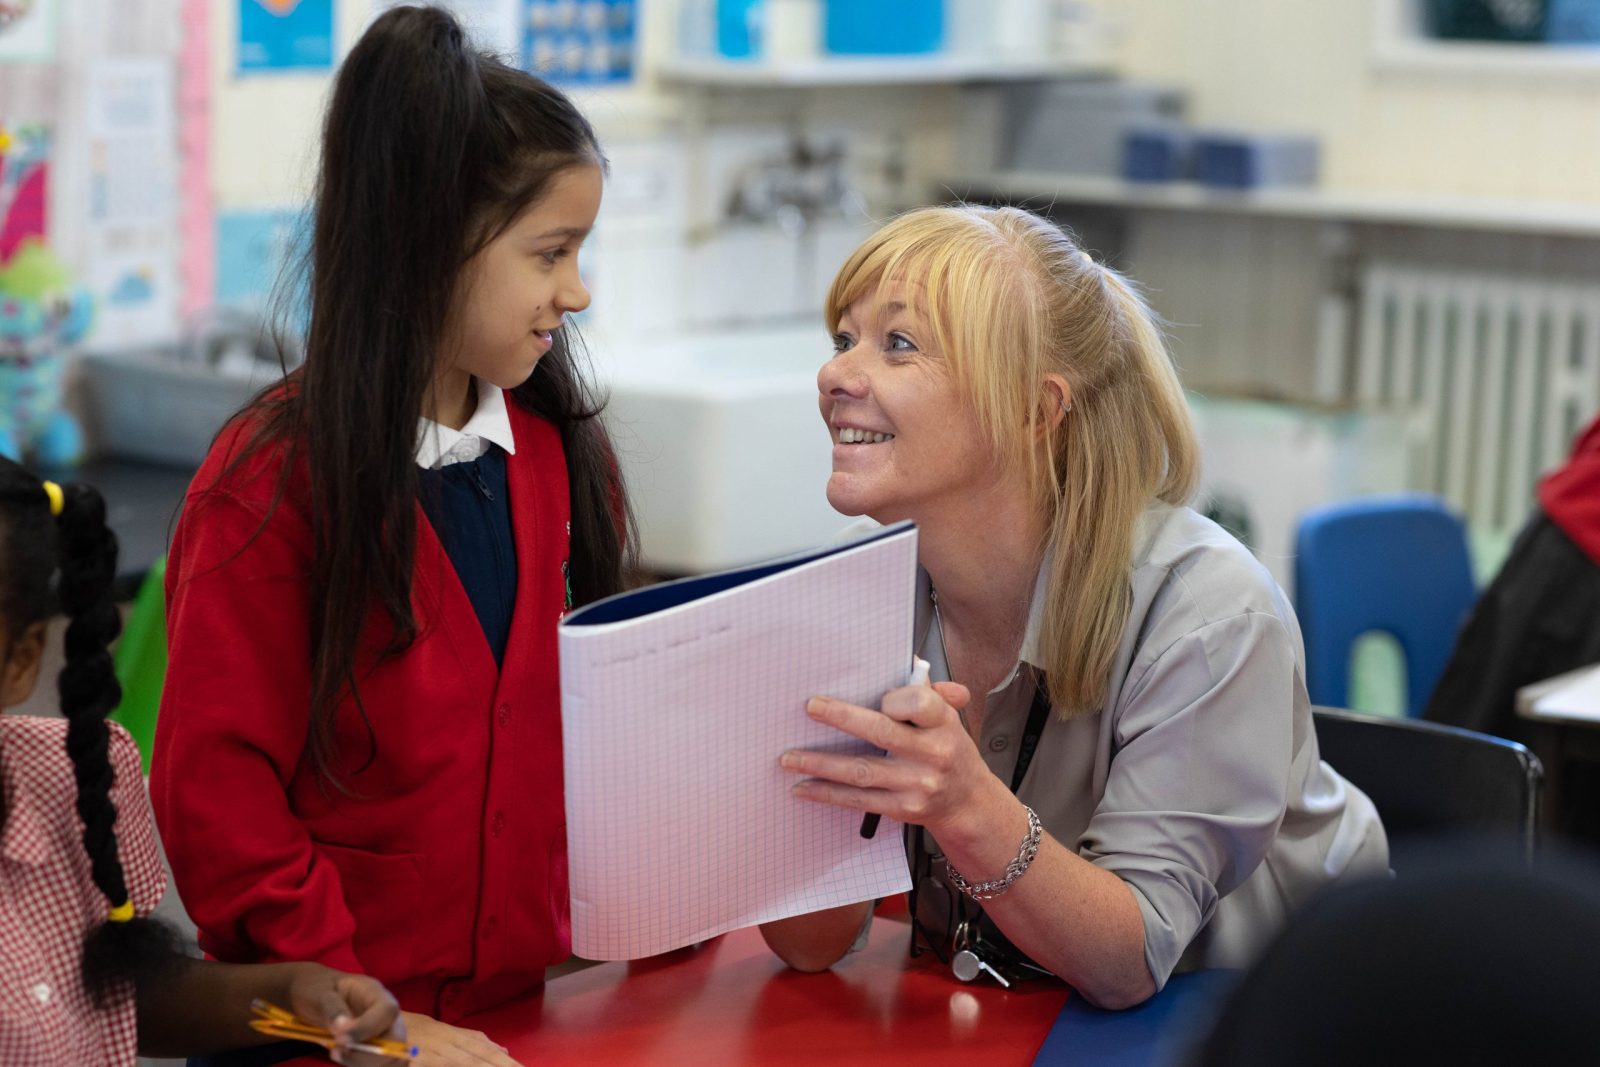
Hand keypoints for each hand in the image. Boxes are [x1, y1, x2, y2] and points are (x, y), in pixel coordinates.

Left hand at [285, 966, 405, 1066]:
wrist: (312, 994)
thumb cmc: (316, 989)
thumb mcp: (319, 994)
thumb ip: (332, 1009)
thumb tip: (342, 1029)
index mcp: (374, 992)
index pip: (387, 1011)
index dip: (368, 1028)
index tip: (339, 1039)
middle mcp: (384, 1014)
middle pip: (396, 1039)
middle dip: (368, 1055)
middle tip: (336, 1052)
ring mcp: (382, 1032)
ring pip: (391, 1058)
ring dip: (364, 1063)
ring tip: (336, 1054)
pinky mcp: (374, 1047)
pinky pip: (380, 1064)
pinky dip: (363, 1066)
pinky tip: (344, 1059)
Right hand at [400, 1011, 524, 1066]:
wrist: (375, 1025)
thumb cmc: (411, 1030)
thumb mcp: (443, 1030)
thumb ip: (472, 1039)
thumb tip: (503, 1048)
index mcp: (453, 1035)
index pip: (485, 1051)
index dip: (505, 1062)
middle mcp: (445, 1044)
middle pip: (478, 1060)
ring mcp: (430, 1055)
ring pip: (464, 1064)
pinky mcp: (416, 1062)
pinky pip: (442, 1066)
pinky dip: (457, 1066)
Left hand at [781, 680, 998, 840]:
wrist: (968, 802)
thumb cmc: (951, 750)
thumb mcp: (948, 717)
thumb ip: (927, 691)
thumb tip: (907, 659)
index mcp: (943, 724)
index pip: (919, 704)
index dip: (895, 699)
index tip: (877, 697)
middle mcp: (932, 754)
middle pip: (882, 733)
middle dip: (842, 718)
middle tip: (810, 707)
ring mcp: (916, 784)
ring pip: (862, 771)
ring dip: (820, 763)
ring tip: (790, 757)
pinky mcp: (902, 808)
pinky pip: (858, 799)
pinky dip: (827, 794)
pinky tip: (803, 787)